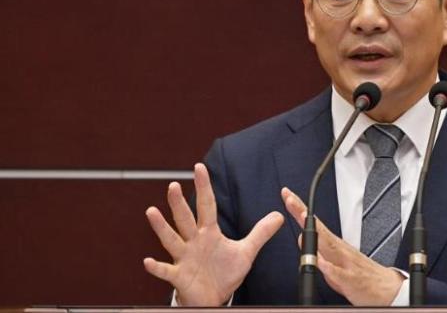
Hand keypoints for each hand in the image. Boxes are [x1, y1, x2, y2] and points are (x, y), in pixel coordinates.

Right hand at [144, 163, 283, 305]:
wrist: (214, 298)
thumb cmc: (224, 273)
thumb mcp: (246, 251)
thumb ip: (260, 233)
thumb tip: (279, 216)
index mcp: (209, 233)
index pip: (207, 205)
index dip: (204, 187)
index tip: (199, 167)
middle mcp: (193, 241)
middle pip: (185, 219)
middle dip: (179, 203)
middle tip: (173, 185)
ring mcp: (184, 258)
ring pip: (171, 239)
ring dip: (161, 227)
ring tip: (151, 211)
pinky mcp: (179, 276)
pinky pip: (166, 271)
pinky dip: (157, 267)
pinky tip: (148, 261)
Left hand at [281, 187, 402, 305]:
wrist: (389, 289)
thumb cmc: (363, 276)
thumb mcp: (336, 262)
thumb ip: (320, 250)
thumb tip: (302, 239)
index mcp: (335, 246)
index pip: (314, 225)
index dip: (300, 210)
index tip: (288, 196)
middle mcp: (340, 250)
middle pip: (318, 229)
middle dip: (303, 214)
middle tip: (290, 199)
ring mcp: (346, 263)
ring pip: (328, 246)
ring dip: (314, 232)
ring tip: (303, 218)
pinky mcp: (351, 280)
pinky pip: (338, 274)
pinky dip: (328, 267)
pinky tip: (320, 261)